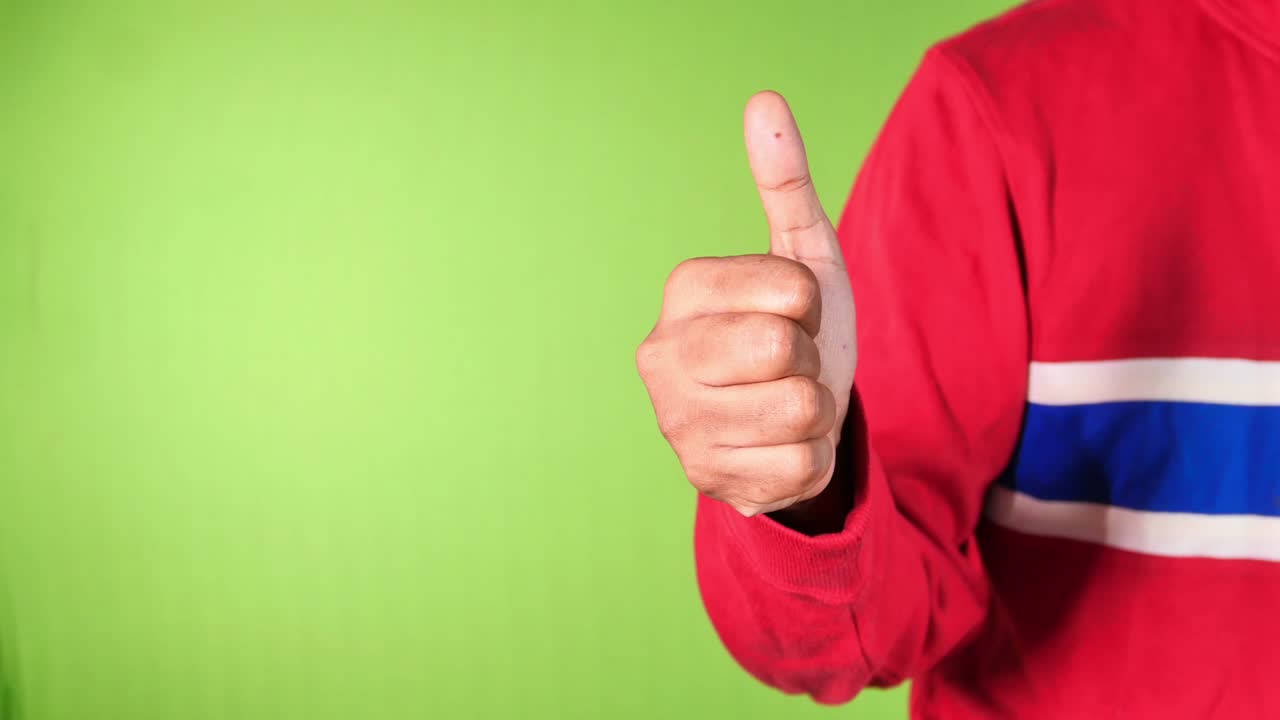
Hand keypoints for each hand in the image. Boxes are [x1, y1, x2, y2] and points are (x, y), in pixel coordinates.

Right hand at [637, 92, 856, 516]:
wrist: (792, 423)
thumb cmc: (796, 331)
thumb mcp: (802, 257)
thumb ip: (785, 182)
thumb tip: (766, 101)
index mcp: (683, 290)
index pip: (791, 289)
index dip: (811, 304)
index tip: (793, 315)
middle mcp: (661, 355)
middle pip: (787, 349)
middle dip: (810, 359)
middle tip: (789, 365)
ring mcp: (677, 424)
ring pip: (800, 412)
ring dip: (814, 412)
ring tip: (785, 405)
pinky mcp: (707, 482)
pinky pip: (801, 467)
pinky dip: (808, 460)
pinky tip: (779, 448)